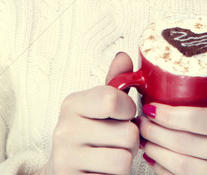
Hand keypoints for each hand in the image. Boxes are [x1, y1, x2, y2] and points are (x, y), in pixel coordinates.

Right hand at [36, 52, 138, 174]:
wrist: (63, 170)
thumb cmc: (88, 133)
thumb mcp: (100, 105)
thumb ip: (115, 81)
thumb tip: (123, 56)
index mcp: (73, 104)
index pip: (112, 99)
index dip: (129, 109)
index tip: (124, 114)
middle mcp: (65, 130)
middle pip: (127, 133)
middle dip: (131, 140)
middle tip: (117, 140)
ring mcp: (66, 159)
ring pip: (124, 159)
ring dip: (125, 159)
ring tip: (111, 154)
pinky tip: (103, 169)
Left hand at [139, 91, 206, 174]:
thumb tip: (187, 65)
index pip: (200, 119)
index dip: (170, 115)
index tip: (151, 106)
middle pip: (187, 144)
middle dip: (156, 132)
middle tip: (142, 121)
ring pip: (183, 167)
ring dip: (157, 152)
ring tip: (144, 139)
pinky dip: (165, 172)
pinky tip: (156, 161)